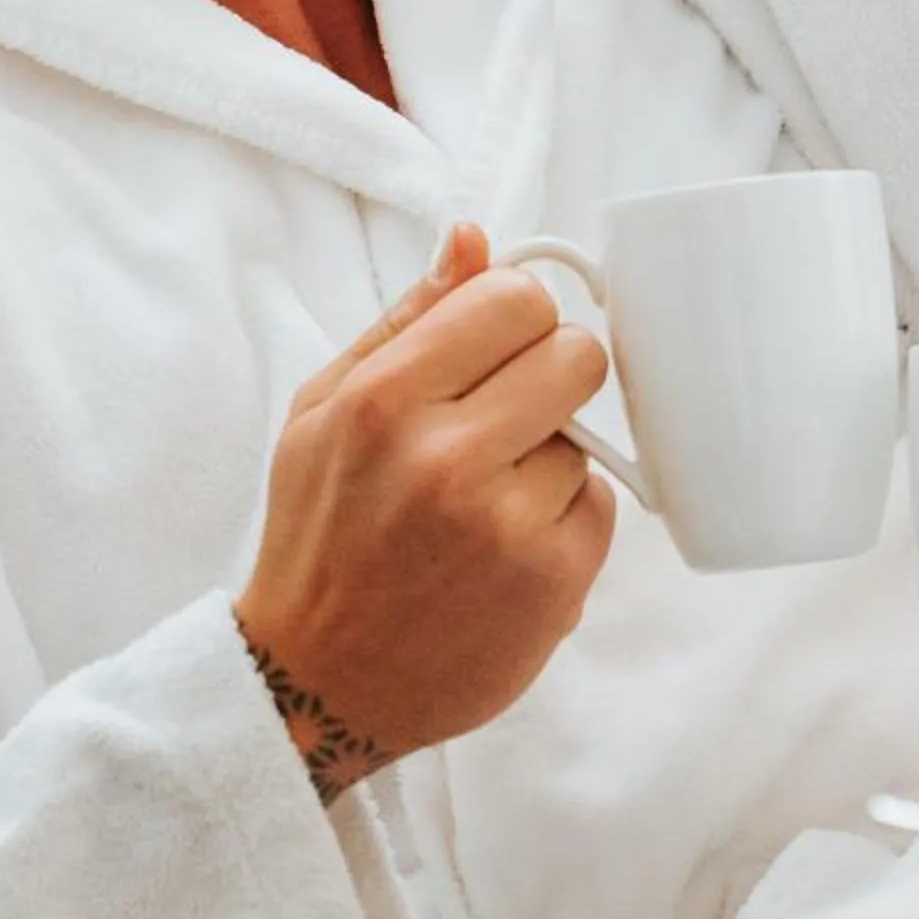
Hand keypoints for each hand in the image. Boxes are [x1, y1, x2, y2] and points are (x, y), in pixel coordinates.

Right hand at [235, 224, 615, 796]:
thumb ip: (407, 318)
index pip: (517, 298)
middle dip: (548, 380)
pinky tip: (503, 552)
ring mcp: (507, 523)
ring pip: (587, 437)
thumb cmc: (322, 535)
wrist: (318, 682)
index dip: (517, 321)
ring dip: (547, 462)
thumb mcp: (327, 411)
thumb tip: (475, 237)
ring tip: (480, 505)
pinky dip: (563, 524)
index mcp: (384, 400)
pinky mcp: (554, 581)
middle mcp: (447, 458)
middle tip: (500, 422)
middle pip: (577, 355)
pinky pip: (599, 507)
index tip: (496, 351)